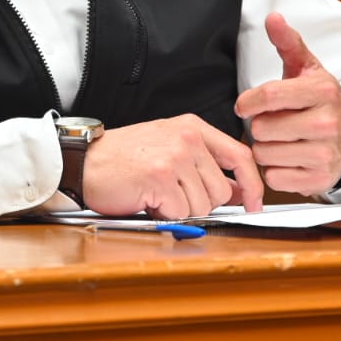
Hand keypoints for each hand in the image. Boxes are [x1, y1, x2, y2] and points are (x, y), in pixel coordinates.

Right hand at [80, 115, 263, 219]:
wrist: (85, 162)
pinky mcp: (161, 176)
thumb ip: (205, 165)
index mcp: (192, 127)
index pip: (240, 155)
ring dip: (180, 208)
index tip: (255, 202)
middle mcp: (187, 137)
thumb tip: (239, 190)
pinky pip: (180, 212)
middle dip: (200, 202)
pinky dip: (164, 213)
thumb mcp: (170, 149)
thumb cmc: (123, 158)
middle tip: (172, 193)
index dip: (252, 184)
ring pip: (203, 204)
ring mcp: (175, 156)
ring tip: (157, 192)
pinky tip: (147, 198)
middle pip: (222, 190)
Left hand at [234, 12, 340, 194]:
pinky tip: (288, 158)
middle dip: (259, 126)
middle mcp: (326, 122)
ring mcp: (324, 153)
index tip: (244, 105)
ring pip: (264, 154)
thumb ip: (287, 42)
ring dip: (265, 149)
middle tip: (273, 123)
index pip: (269, 95)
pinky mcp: (319, 179)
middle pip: (262, 127)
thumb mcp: (307, 68)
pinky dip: (275, 171)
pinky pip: (274, 178)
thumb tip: (273, 18)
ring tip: (281, 140)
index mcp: (322, 90)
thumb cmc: (320, 102)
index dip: (248, 101)